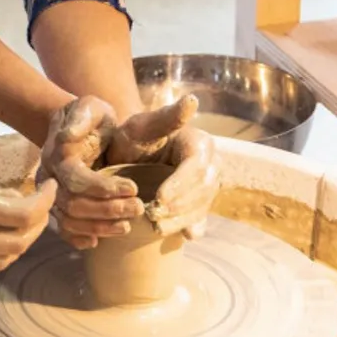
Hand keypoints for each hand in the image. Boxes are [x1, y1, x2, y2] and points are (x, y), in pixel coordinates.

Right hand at [39, 95, 143, 249]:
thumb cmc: (90, 116)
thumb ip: (82, 117)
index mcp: (58, 153)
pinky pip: (62, 229)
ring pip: (68, 220)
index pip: (77, 178)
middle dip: (107, 210)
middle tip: (139, 209)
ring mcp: (50, 193)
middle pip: (72, 204)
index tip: (134, 187)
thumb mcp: (91, 107)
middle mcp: (49, 176)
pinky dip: (77, 238)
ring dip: (98, 227)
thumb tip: (68, 136)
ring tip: (127, 226)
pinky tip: (97, 242)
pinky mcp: (56, 205)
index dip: (104, 187)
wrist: (76, 125)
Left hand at [107, 95, 217, 238]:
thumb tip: (191, 101)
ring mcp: (207, 185)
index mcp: (199, 142)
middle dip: (179, 205)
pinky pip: (201, 217)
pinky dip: (192, 226)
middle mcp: (210, 163)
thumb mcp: (141, 126)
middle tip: (153, 216)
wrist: (126, 157)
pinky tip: (185, 235)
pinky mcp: (200, 203)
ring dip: (181, 219)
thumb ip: (165, 117)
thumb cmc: (132, 138)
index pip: (196, 167)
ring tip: (157, 227)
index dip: (180, 185)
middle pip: (203, 189)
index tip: (159, 199)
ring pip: (202, 206)